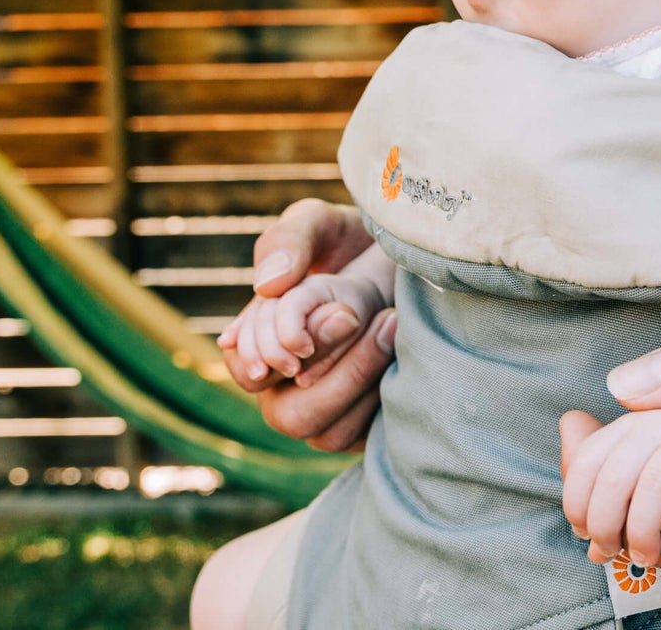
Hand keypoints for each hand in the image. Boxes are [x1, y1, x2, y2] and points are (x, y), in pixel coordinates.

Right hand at [217, 199, 396, 450]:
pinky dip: (383, 397)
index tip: (300, 329)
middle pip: (288, 415)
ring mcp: (333, 411)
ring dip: (358, 378)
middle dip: (325, 369)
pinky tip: (403, 347)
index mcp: (268, 343)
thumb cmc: (355, 241)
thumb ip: (289, 242)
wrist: (414, 258)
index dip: (265, 355)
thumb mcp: (321, 223)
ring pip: (328, 433)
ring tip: (391, 321)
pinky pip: (366, 437)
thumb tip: (268, 286)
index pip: (247, 369)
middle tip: (353, 316)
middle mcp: (295, 385)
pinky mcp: (370, 426)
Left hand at [560, 408, 660, 568]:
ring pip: (654, 485)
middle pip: (614, 480)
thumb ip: (596, 486)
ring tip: (646, 558)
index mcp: (625, 428)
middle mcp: (655, 425)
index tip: (585, 535)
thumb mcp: (631, 468)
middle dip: (606, 527)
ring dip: (643, 532)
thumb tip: (579, 527)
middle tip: (614, 554)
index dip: (578, 506)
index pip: (585, 464)